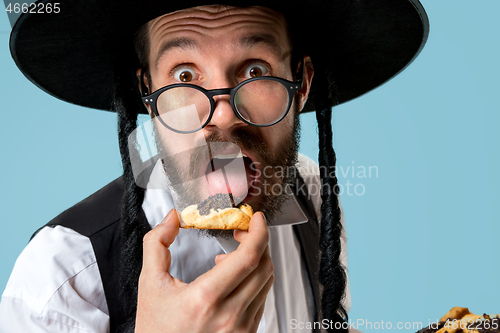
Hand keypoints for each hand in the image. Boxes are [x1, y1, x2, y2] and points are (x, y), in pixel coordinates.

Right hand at [135, 209, 273, 332]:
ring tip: (232, 257)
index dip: (258, 232)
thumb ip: (156, 244)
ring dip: (256, 261)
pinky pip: (262, 300)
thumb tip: (171, 218)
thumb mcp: (149, 284)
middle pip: (263, 267)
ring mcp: (241, 328)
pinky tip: (234, 279)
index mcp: (205, 298)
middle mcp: (229, 316)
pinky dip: (254, 281)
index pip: (248, 258)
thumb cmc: (157, 329)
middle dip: (258, 241)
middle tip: (242, 232)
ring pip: (266, 283)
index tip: (255, 219)